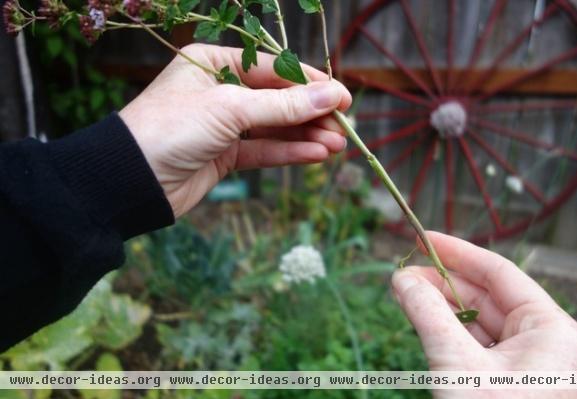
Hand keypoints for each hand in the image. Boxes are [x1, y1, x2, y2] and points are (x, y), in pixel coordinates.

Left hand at [119, 44, 350, 216]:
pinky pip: (263, 150)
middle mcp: (219, 90)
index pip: (274, 69)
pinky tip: (315, 155)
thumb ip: (283, 105)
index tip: (344, 98)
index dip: (311, 84)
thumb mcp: (230, 109)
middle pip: (278, 99)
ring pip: (274, 127)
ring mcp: (222, 125)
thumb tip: (332, 95)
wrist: (130, 180)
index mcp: (214, 61)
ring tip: (337, 145)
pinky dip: (289, 153)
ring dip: (305, 136)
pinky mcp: (224, 155)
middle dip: (311, 113)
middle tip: (344, 128)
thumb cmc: (171, 128)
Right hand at [392, 232, 576, 398]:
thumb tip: (400, 278)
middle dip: (441, 281)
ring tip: (403, 290)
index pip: (499, 273)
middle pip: (485, 295)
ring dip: (438, 305)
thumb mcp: (456, 364)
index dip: (457, 252)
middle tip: (401, 271)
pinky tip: (419, 316)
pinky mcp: (505, 380)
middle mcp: (542, 340)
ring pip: (476, 319)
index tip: (422, 237)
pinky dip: (444, 329)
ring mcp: (525, 362)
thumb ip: (427, 314)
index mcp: (550, 328)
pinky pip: (472, 343)